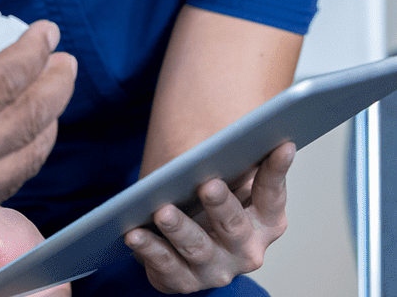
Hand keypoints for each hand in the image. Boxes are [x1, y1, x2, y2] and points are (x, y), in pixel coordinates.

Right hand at [0, 17, 76, 294]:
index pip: (3, 79)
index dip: (32, 51)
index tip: (45, 31)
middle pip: (30, 118)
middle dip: (56, 82)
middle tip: (63, 58)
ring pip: (30, 156)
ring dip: (50, 120)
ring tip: (52, 93)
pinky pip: (10, 183)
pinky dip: (28, 154)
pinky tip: (24, 137)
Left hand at [124, 142, 293, 291]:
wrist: (178, 234)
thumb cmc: (203, 196)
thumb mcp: (221, 173)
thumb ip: (228, 157)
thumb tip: (225, 133)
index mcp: (264, 222)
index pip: (272, 195)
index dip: (276, 170)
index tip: (280, 144)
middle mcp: (245, 251)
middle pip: (234, 227)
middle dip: (221, 206)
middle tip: (208, 184)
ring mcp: (215, 269)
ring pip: (198, 250)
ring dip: (180, 230)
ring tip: (163, 211)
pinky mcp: (183, 279)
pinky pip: (165, 267)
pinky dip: (149, 250)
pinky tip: (134, 233)